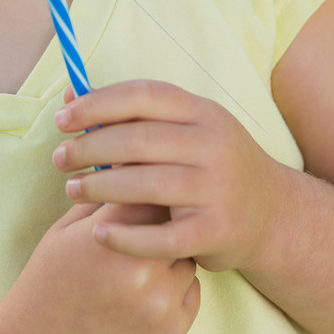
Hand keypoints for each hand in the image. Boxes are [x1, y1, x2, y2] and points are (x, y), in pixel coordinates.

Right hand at [0, 199, 198, 333]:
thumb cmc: (48, 280)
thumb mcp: (65, 229)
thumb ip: (101, 197)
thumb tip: (132, 165)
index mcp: (110, 236)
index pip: (151, 188)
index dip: (147, 184)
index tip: (144, 186)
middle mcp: (141, 269)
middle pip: (175, 220)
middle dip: (162, 217)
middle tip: (148, 221)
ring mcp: (160, 303)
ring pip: (187, 255)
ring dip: (172, 251)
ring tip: (143, 259)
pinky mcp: (172, 331)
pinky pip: (193, 289)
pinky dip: (176, 284)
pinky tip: (149, 286)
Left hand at [53, 79, 282, 273]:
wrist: (273, 214)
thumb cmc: (210, 165)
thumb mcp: (185, 129)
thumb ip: (133, 116)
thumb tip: (69, 98)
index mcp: (203, 112)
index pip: (144, 96)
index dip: (98, 104)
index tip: (62, 119)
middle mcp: (214, 146)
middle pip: (140, 141)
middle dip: (90, 149)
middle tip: (60, 160)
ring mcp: (218, 190)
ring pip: (147, 186)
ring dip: (100, 188)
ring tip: (72, 191)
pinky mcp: (216, 232)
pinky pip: (161, 238)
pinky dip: (125, 237)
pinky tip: (98, 233)